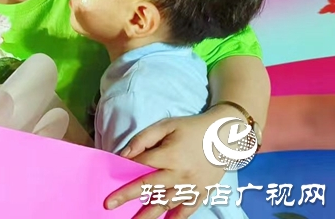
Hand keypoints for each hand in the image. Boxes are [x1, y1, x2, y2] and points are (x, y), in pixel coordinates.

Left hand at [105, 106, 234, 218]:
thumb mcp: (166, 125)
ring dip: (148, 214)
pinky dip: (176, 218)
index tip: (110, 176)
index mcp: (170, 155)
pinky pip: (187, 209)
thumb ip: (144, 139)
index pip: (141, 165)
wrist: (225, 135)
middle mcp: (179, 174)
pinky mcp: (202, 193)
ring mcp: (192, 186)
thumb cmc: (192, 128)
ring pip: (165, 203)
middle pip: (148, 187)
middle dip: (127, 196)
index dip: (125, 169)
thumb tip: (125, 155)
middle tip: (109, 205)